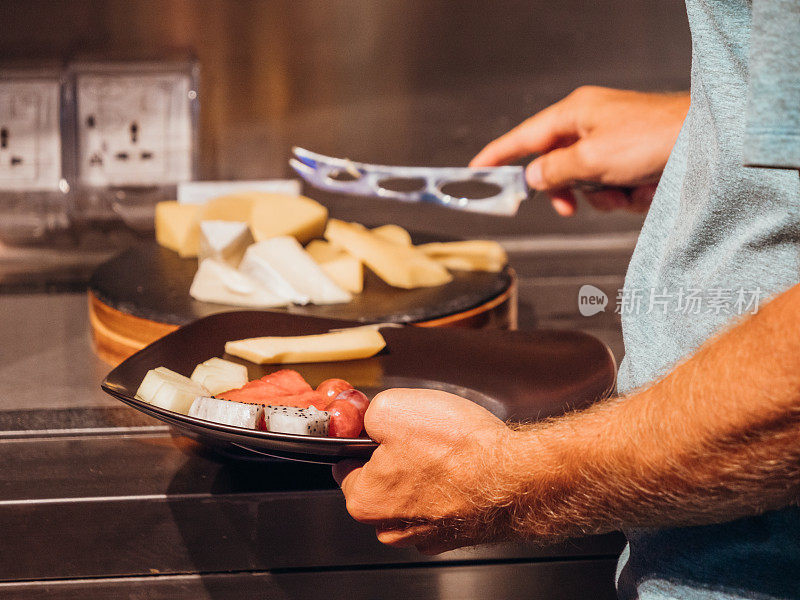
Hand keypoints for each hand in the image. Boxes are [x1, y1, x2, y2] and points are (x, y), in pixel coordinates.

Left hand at [333, 389, 511, 553]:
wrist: (517, 477)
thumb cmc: (460, 450)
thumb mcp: (393, 406)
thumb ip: (368, 414)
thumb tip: (367, 417)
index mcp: (366, 500)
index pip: (346, 466)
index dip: (364, 439)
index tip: (381, 428)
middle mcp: (392, 527)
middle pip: (382, 481)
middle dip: (397, 456)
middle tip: (422, 435)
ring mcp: (428, 535)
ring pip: (414, 493)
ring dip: (426, 472)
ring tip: (449, 451)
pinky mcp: (458, 533)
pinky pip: (444, 503)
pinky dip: (451, 486)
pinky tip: (464, 468)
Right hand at [470, 86, 688, 215]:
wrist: (710, 146)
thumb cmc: (653, 138)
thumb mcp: (592, 159)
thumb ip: (554, 171)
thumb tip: (534, 176)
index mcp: (576, 113)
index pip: (524, 136)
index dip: (498, 154)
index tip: (477, 169)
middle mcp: (592, 125)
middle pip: (556, 166)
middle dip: (566, 191)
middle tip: (568, 207)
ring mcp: (614, 144)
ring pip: (585, 184)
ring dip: (601, 196)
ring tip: (624, 190)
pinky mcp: (634, 161)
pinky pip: (612, 188)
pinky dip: (624, 196)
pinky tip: (644, 190)